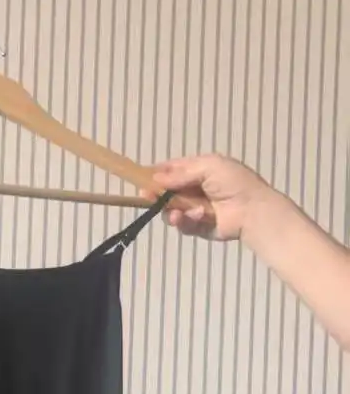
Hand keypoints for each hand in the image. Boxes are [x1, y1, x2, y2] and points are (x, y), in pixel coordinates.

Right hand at [145, 154, 272, 242]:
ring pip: (170, 210)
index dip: (156, 173)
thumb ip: (181, 172)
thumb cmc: (234, 182)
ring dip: (171, 211)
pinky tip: (197, 216)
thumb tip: (156, 178)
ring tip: (177, 213)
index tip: (142, 178)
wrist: (252, 209)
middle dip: (156, 194)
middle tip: (147, 197)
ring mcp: (193, 209)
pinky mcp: (196, 226)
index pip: (172, 170)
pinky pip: (182, 225)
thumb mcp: (209, 166)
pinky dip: (186, 221)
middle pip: (166, 192)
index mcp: (198, 170)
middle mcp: (194, 189)